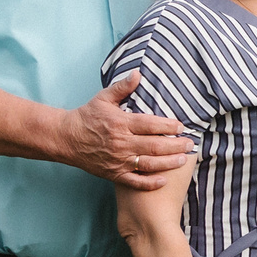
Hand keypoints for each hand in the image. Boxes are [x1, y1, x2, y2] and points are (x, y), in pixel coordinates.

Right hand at [62, 71, 192, 188]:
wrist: (66, 139)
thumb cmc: (87, 116)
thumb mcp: (103, 98)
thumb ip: (122, 88)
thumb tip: (138, 74)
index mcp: (121, 123)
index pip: (150, 125)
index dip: (168, 126)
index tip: (181, 126)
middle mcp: (121, 143)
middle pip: (154, 146)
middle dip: (175, 145)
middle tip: (190, 144)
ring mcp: (118, 161)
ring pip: (148, 164)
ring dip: (168, 163)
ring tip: (183, 160)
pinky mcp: (114, 174)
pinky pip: (134, 181)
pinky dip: (149, 183)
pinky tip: (163, 180)